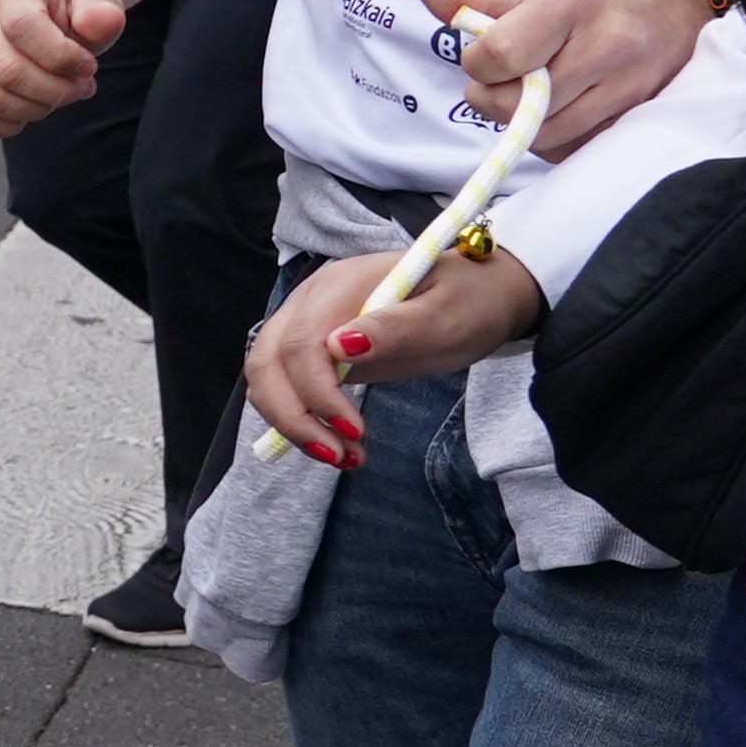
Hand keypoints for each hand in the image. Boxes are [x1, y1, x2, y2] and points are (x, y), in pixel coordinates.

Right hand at [0, 0, 123, 133]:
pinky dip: (8, 126)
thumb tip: (99, 21)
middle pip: (6, 70)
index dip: (61, 58)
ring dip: (35, 110)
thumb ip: (104, 11)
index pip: (22, 26)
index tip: (89, 67)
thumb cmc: (70, 12)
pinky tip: (31, 109)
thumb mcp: (97, 3)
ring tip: (57, 95)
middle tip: (80, 87)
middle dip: (55, 91)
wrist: (43, 17)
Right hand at [246, 239, 542, 471]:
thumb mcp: (445, 315)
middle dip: (293, 417)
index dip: (318, 393)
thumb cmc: (468, 302)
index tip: (356, 431)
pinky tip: (338, 444)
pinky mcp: (313, 352)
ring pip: (267, 379)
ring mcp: (306, 326)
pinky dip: (302, 420)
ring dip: (294, 425)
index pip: (300, 343)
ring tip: (345, 458)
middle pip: (266, 362)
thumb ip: (394, 328)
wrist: (479, 295)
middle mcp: (309, 303)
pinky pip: (287, 388)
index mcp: (339, 287)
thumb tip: (339, 346)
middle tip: (340, 457)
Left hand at [415, 0, 707, 147]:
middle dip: (495, 99)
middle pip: (519, 105)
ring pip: (547, 136)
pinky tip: (560, 112)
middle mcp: (606, 46)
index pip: (500, 56)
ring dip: (523, 125)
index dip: (478, 65)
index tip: (485, 57)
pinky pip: (577, 149)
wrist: (681, 3)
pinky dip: (556, 140)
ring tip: (532, 96)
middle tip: (503, 82)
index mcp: (570, 5)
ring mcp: (629, 86)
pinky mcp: (641, 116)